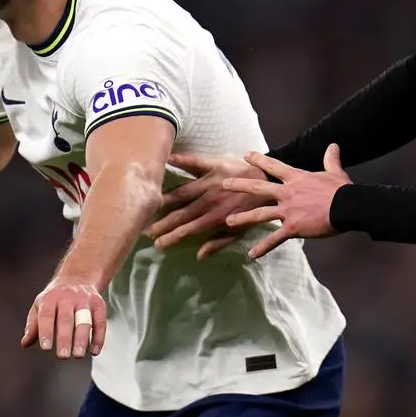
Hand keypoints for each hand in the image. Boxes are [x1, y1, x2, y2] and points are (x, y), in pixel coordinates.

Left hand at [20, 280, 106, 358]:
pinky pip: (100, 322)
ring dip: (82, 338)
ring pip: (85, 320)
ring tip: (78, 355)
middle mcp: (68, 297)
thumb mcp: (40, 306)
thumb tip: (25, 343)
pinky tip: (94, 351)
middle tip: (63, 356)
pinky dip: (99, 337)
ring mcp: (85, 300)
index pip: (47, 315)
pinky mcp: (99, 305)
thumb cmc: (54, 298)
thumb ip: (33, 324)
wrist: (77, 277)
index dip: (46, 331)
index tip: (45, 348)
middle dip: (65, 338)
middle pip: (67, 319)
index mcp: (50, 298)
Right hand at [145, 153, 272, 260]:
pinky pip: (195, 162)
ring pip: (182, 192)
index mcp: (215, 218)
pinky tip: (166, 160)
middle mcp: (210, 201)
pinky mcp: (214, 165)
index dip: (172, 237)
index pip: (188, 230)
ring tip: (149, 203)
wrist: (269, 182)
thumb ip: (218, 242)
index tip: (158, 244)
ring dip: (165, 199)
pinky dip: (181, 161)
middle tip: (146, 230)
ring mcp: (211, 182)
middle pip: (181, 213)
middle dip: (163, 223)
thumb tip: (199, 256)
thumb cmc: (253, 208)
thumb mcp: (239, 231)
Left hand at [223, 144, 351, 259]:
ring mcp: (288, 210)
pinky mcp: (293, 227)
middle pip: (258, 187)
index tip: (246, 154)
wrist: (347, 206)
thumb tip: (334, 146)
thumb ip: (331, 160)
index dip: (259, 159)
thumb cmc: (342, 190)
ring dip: (243, 218)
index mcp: (297, 178)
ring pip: (260, 214)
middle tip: (224, 184)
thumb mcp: (335, 172)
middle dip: (240, 185)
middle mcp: (288, 193)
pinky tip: (251, 255)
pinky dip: (263, 248)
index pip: (273, 166)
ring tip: (228, 221)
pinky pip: (274, 239)